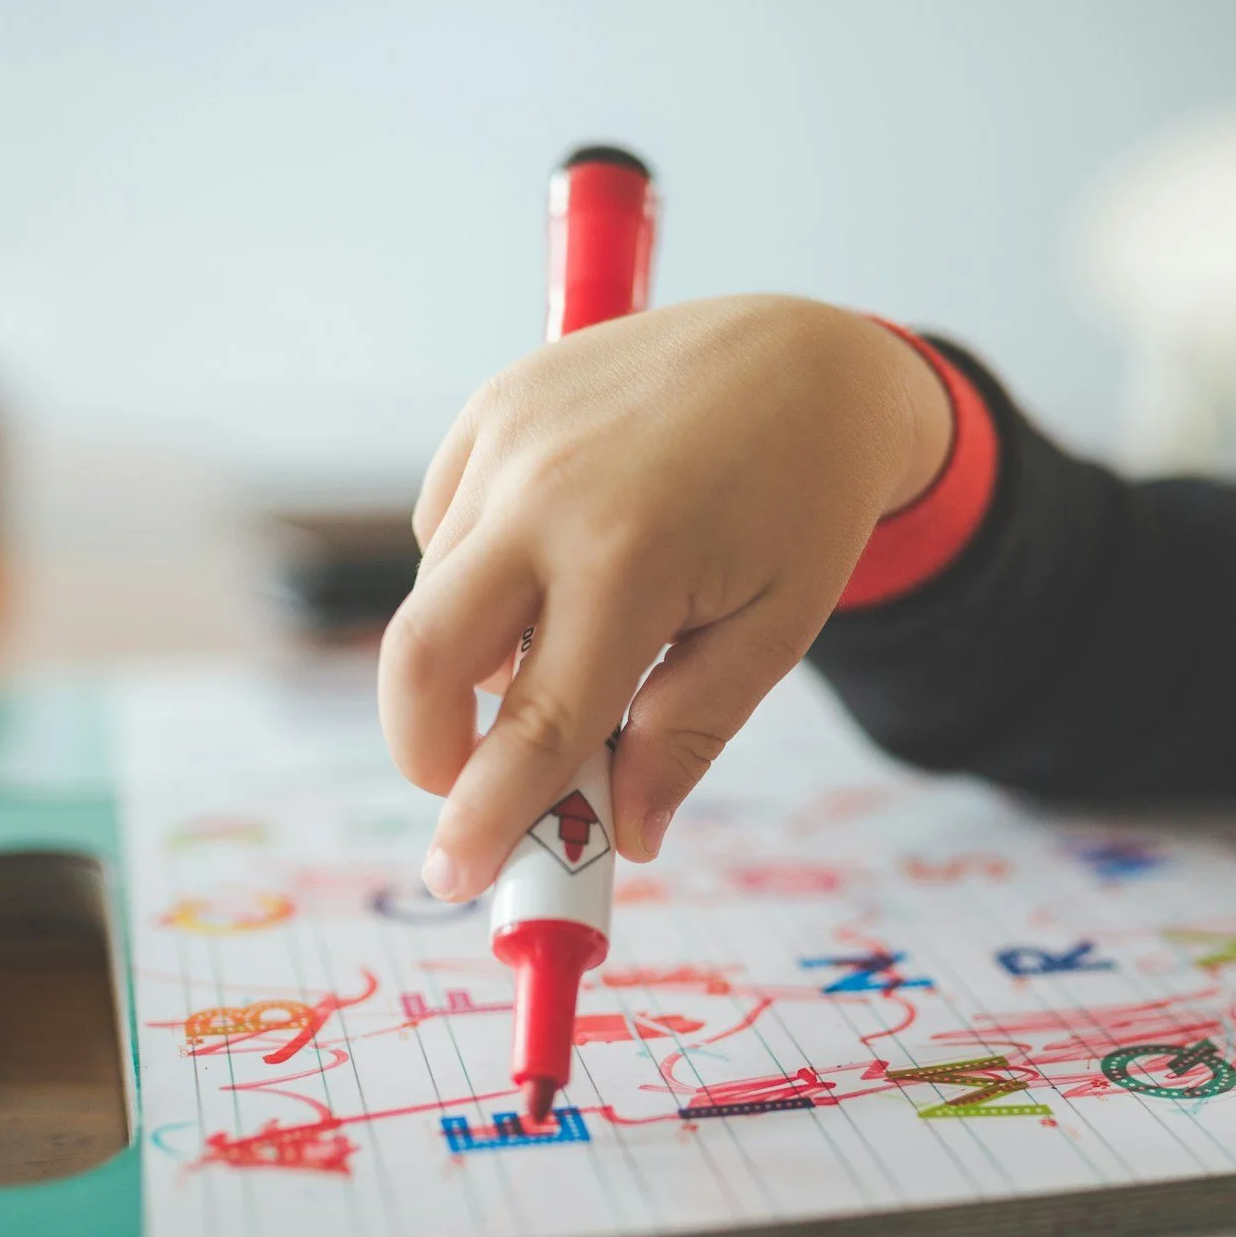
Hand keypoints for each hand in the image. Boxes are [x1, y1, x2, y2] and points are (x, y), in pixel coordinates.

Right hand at [378, 294, 952, 899]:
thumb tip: (621, 833)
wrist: (811, 358)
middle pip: (423, 658)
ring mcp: (508, 438)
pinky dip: (475, 579)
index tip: (456, 879)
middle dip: (427, 749)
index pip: (533, 725)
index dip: (487, 816)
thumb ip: (688, 735)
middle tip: (469, 792)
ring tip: (569, 653)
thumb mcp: (774, 631)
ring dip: (474, 660)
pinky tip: (554, 569)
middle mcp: (546, 492)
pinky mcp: (494, 404)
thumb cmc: (804, 503)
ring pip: (434, 596)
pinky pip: (443, 525)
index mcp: (628, 560)